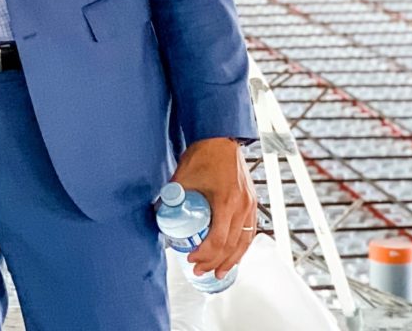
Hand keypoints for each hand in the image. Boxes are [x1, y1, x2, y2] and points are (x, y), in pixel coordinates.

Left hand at [170, 137, 256, 277]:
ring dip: (231, 260)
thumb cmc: (202, 155)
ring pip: (244, 242)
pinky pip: (250, 231)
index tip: (191, 259)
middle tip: (200, 271)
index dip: (205, 254)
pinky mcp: (252, 202)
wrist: (220, 138)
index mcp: (225, 201)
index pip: (218, 239)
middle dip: (215, 262)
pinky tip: (233, 255)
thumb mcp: (182, 177)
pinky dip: (241, 247)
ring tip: (219, 272)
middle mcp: (242, 206)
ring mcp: (250, 205)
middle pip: (232, 245)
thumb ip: (172, 197)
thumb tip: (159, 214)